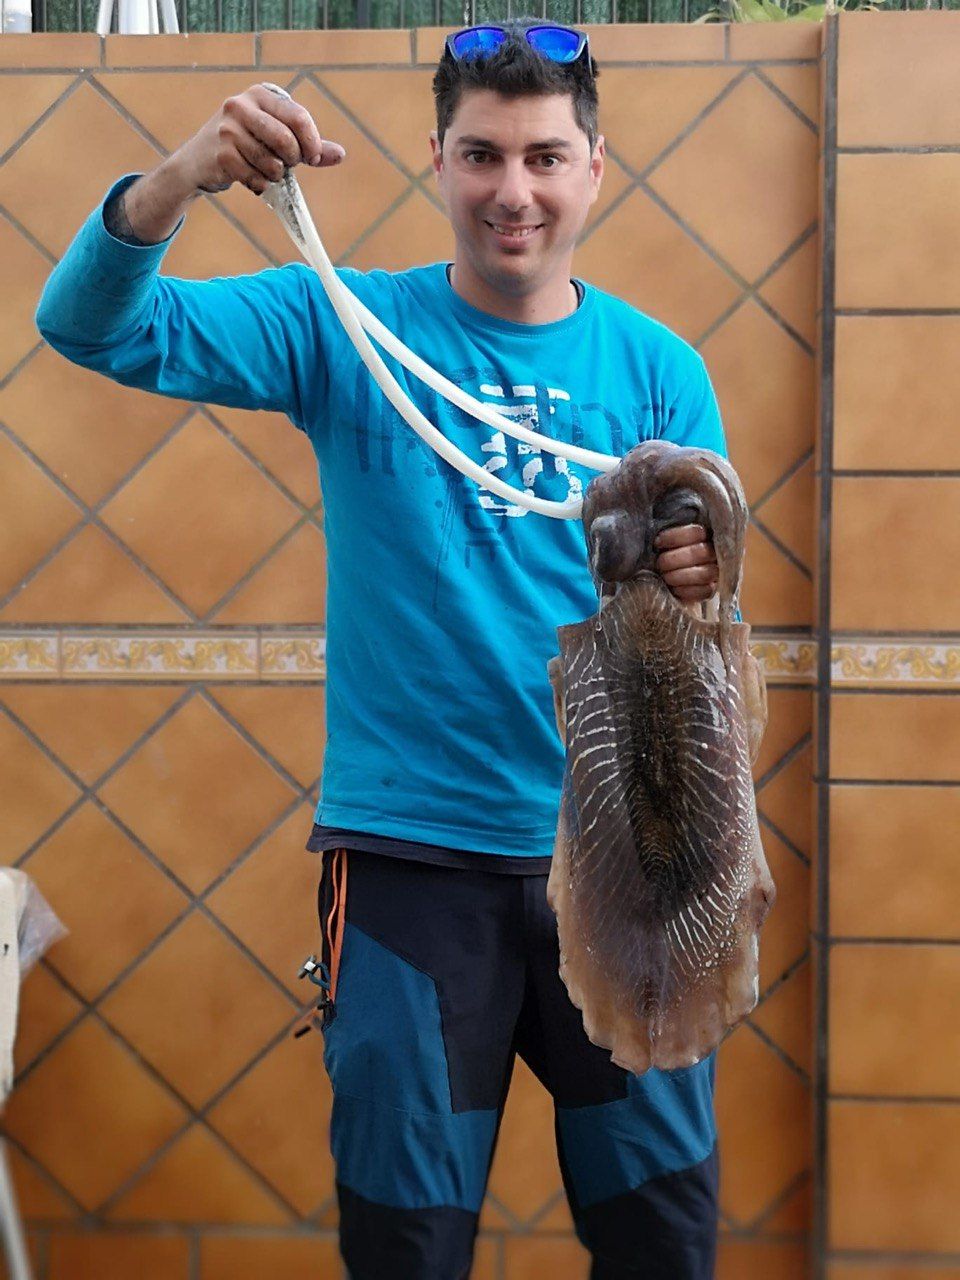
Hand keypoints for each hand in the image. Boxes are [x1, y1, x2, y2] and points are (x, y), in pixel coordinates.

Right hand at [171, 82, 345, 196]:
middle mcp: (241, 106)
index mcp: (260, 95)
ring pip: (272, 163)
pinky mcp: (221, 154)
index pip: (298, 117)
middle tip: (287, 165)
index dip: (312, 143)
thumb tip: (340, 155)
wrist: (199, 161)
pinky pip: (256, 179)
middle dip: (293, 160)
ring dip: (276, 175)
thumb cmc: (245, 146)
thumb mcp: (277, 138)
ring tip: (267, 171)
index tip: (313, 158)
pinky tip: (252, 179)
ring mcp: (228, 130)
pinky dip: (260, 185)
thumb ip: (309, 145)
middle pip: (286, 140)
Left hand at [654, 524, 717, 603]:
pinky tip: (674, 589)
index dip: (675, 537)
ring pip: (704, 574)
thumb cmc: (663, 556)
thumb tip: (657, 538)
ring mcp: (715, 573)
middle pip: (701, 552)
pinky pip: (704, 591)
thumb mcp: (664, 543)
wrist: (663, 582)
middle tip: (659, 563)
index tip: (657, 543)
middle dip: (674, 559)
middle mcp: (714, 553)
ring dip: (678, 576)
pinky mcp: (711, 591)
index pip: (696, 532)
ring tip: (665, 577)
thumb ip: (666, 538)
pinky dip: (685, 591)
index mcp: (704, 535)